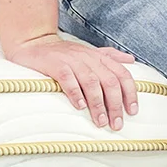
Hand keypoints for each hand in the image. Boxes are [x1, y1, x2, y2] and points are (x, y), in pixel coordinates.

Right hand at [5, 33, 137, 129]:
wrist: (34, 42)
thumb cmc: (64, 53)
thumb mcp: (89, 52)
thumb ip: (110, 56)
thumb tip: (131, 60)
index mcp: (99, 57)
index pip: (122, 74)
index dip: (130, 93)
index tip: (132, 112)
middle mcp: (88, 58)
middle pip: (109, 81)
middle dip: (115, 105)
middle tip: (116, 124)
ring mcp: (71, 60)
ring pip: (90, 82)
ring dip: (97, 104)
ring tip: (100, 121)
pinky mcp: (55, 64)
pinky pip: (67, 78)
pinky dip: (75, 93)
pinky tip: (79, 106)